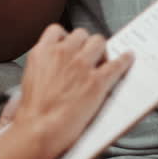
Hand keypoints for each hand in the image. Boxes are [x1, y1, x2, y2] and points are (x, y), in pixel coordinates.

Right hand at [7, 25, 133, 157]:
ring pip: (99, 42)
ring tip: (103, 58)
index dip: (66, 37)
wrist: (39, 128)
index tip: (70, 43)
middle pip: (81, 34)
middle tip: (88, 54)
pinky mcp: (97, 81)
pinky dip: (124, 60)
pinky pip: (116, 64)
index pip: (57, 30)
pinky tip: (127, 58)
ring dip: (101, 50)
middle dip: (85, 43)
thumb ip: (44, 65)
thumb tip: (54, 66)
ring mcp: (81, 65)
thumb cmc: (33, 112)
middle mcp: (63, 53)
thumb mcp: (29, 78)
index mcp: (42, 52)